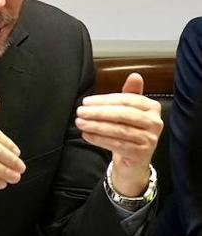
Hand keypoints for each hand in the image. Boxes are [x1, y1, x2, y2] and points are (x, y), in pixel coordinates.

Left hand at [76, 72, 162, 196]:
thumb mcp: (129, 110)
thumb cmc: (129, 129)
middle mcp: (155, 122)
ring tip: (80, 123)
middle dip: (98, 112)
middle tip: (80, 112)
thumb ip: (130, 93)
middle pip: (123, 114)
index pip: (126, 100)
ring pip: (119, 130)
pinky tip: (87, 135)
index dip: (104, 100)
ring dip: (96, 126)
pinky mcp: (141, 154)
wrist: (134, 160)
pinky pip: (117, 144)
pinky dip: (99, 139)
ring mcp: (150, 139)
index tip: (85, 101)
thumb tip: (135, 75)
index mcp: (152, 107)